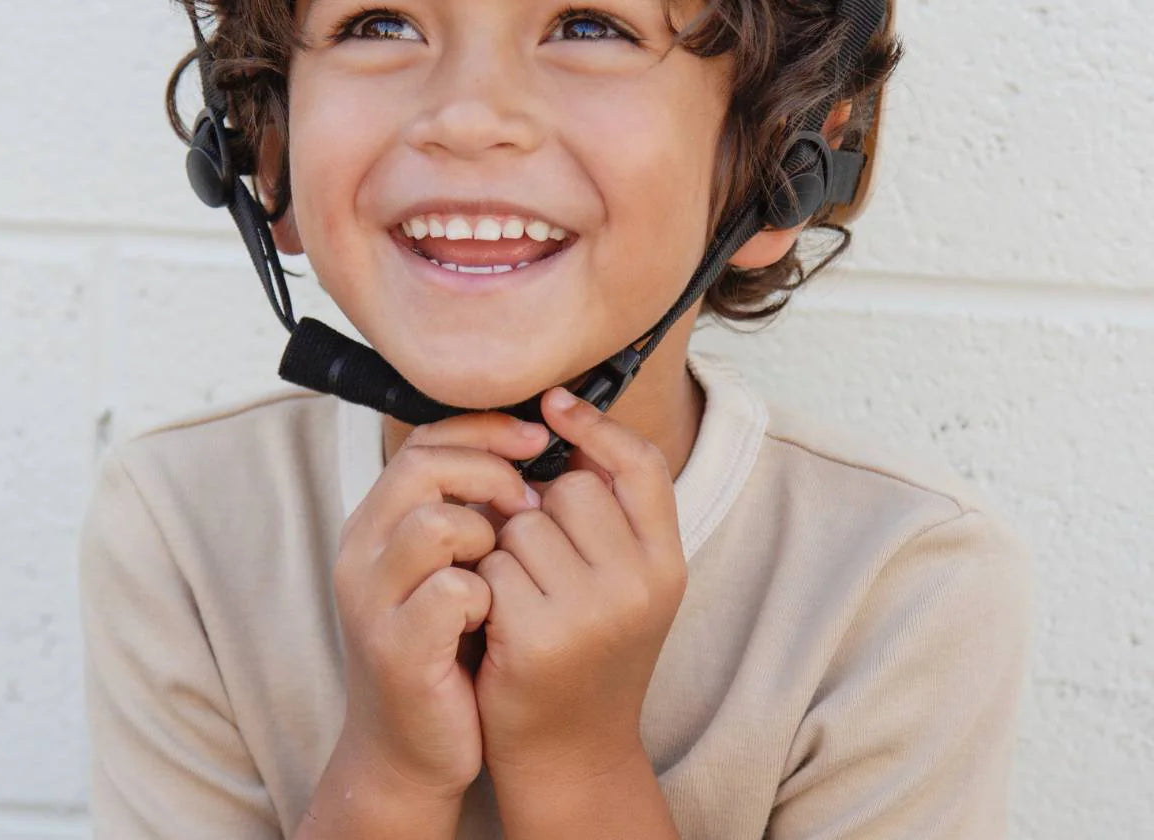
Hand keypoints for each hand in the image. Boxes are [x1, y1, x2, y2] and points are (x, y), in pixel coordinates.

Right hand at [330, 410, 547, 798]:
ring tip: (502, 569)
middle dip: (490, 473)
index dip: (482, 429)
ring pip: (435, 523)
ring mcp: (372, 603)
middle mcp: (360, 553)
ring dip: (485, 537)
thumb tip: (531, 448)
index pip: (422, 440)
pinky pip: (453, 593)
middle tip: (527, 504)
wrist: (408, 754)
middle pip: (423, 467)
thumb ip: (467, 510)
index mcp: (373, 523)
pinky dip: (485, 598)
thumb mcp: (447, 565)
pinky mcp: (397, 651)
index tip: (535, 438)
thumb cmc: (443, 650)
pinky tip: (493, 617)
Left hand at [472, 387, 688, 778]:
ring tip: (524, 595)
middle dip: (542, 509)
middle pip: (572, 487)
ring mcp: (591, 613)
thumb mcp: (626, 580)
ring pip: (525, 522)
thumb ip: (612, 511)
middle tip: (543, 564)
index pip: (642, 464)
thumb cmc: (590, 649)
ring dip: (508, 548)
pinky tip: (498, 621)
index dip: (597, 425)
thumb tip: (564, 413)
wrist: (571, 753)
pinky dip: (484, 583)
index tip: (554, 401)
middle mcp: (640, 585)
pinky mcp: (536, 636)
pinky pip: (492, 564)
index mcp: (668, 564)